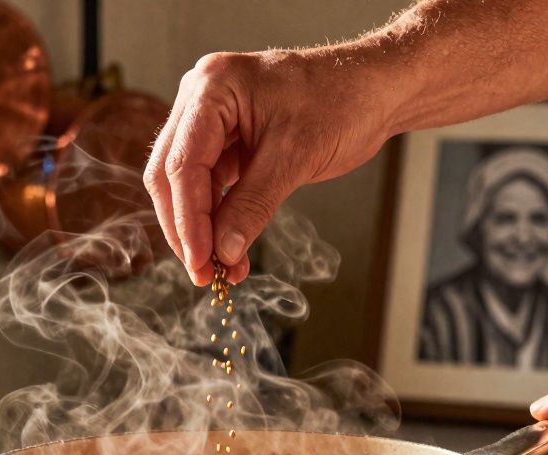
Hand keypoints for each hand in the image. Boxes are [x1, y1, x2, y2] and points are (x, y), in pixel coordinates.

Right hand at [144, 47, 392, 284]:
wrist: (376, 89)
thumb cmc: (343, 102)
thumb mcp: (296, 156)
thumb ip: (253, 205)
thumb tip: (223, 252)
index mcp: (212, 87)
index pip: (183, 163)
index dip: (189, 220)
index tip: (202, 261)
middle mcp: (200, 97)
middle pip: (171, 174)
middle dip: (186, 228)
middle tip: (205, 274)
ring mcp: (210, 118)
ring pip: (186, 184)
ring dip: (201, 228)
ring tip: (223, 268)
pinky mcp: (226, 140)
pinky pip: (210, 184)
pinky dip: (219, 218)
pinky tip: (232, 248)